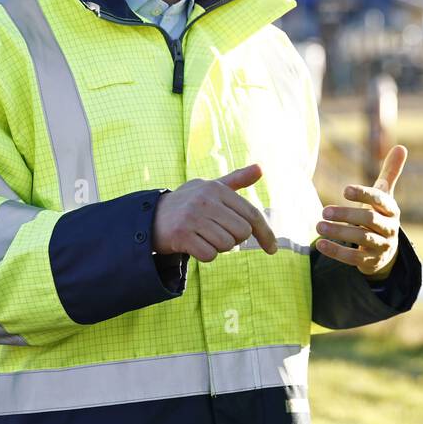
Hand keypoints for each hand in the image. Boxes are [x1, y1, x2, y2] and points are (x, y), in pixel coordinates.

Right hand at [153, 164, 278, 261]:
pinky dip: (205, 255)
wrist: (150, 217)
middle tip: (217, 233)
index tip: (272, 249)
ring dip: (218, 247)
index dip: (266, 233)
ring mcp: (192, 217)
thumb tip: (261, 168)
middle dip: (234, 239)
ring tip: (203, 236)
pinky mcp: (181, 235)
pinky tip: (194, 245)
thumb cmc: (189, 203)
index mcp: (216, 188)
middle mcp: (205, 200)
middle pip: (242, 232)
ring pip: (226, 245)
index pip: (252, 214)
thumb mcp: (211, 188)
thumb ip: (236, 180)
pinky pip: (209, 255)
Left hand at [315, 145, 407, 279]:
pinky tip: (320, 244)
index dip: (364, 195)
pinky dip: (336, 251)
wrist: (387, 251)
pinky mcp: (370, 262)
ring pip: (362, 239)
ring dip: (339, 232)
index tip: (345, 190)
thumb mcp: (385, 196)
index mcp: (391, 209)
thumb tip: (401, 146)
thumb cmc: (380, 215)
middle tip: (324, 210)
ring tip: (318, 226)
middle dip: (347, 215)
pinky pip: (354, 258)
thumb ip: (390, 173)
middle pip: (370, 220)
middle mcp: (389, 228)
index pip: (380, 200)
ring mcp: (381, 246)